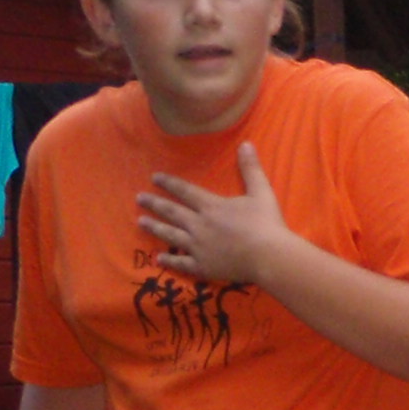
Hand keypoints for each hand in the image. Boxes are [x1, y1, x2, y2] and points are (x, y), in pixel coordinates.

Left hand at [138, 142, 292, 284]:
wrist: (269, 256)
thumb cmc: (267, 224)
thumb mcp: (261, 192)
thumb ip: (250, 168)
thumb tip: (246, 143)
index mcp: (211, 206)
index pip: (185, 191)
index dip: (169, 183)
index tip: (154, 178)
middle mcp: (199, 225)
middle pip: (172, 212)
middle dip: (154, 203)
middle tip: (139, 198)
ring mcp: (198, 247)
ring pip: (171, 235)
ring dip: (155, 227)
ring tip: (140, 221)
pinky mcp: (203, 266)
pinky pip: (182, 263)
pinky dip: (169, 261)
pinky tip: (158, 258)